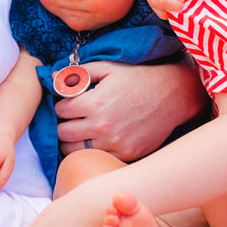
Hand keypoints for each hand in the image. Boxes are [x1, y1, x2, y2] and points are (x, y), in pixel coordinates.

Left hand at [55, 61, 205, 160]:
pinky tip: (98, 139)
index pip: (59, 111)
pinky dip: (93, 150)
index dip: (61, 105)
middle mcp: (102, 126)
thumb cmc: (137, 78)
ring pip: (75, 150)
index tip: (68, 103)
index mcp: (94, 103)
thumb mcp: (107, 68)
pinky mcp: (127, 154)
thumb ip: (78, 74)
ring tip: (81, 130)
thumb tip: (53, 78)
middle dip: (63, 125)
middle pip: (62, 134)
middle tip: (71, 119)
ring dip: (73, 141)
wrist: (173, 95)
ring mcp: (115, 143)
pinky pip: (98, 158)